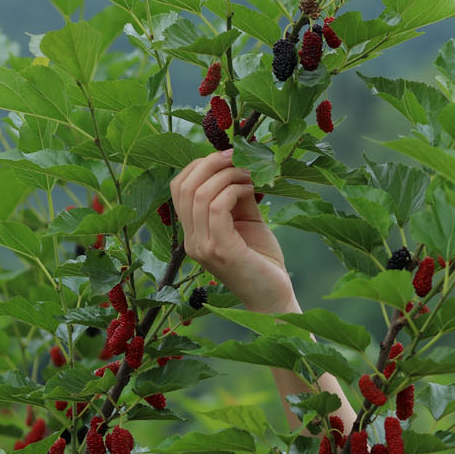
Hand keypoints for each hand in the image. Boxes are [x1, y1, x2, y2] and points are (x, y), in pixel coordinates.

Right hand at [169, 150, 293, 312]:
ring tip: (251, 175)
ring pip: (201, 193)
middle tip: (240, 157)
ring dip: (228, 175)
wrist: (274, 297)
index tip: (230, 156)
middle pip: (185, 186)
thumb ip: (237, 195)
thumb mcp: (248, 220)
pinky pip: (217, 207)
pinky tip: (252, 190)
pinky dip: (235, 190)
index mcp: (192, 233)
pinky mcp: (220, 250)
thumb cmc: (262, 261)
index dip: (201, 164)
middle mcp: (191, 241)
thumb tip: (238, 164)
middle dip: (212, 163)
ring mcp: (202, 247)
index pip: (179, 187)